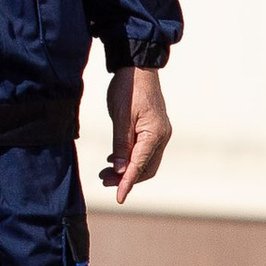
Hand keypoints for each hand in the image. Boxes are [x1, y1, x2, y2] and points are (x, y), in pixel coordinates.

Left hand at [100, 65, 172, 201]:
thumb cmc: (129, 89)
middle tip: (104, 181)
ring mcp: (159, 133)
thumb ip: (121, 144)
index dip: (128, 183)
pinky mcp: (153, 128)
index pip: (140, 166)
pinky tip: (114, 160)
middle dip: (126, 178)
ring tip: (105, 173)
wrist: (138, 67)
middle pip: (145, 167)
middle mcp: (161, 136)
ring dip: (127, 169)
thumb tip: (121, 169)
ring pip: (145, 161)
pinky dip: (130, 158)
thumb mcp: (121, 116)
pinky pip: (144, 150)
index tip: (119, 198)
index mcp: (155, 134)